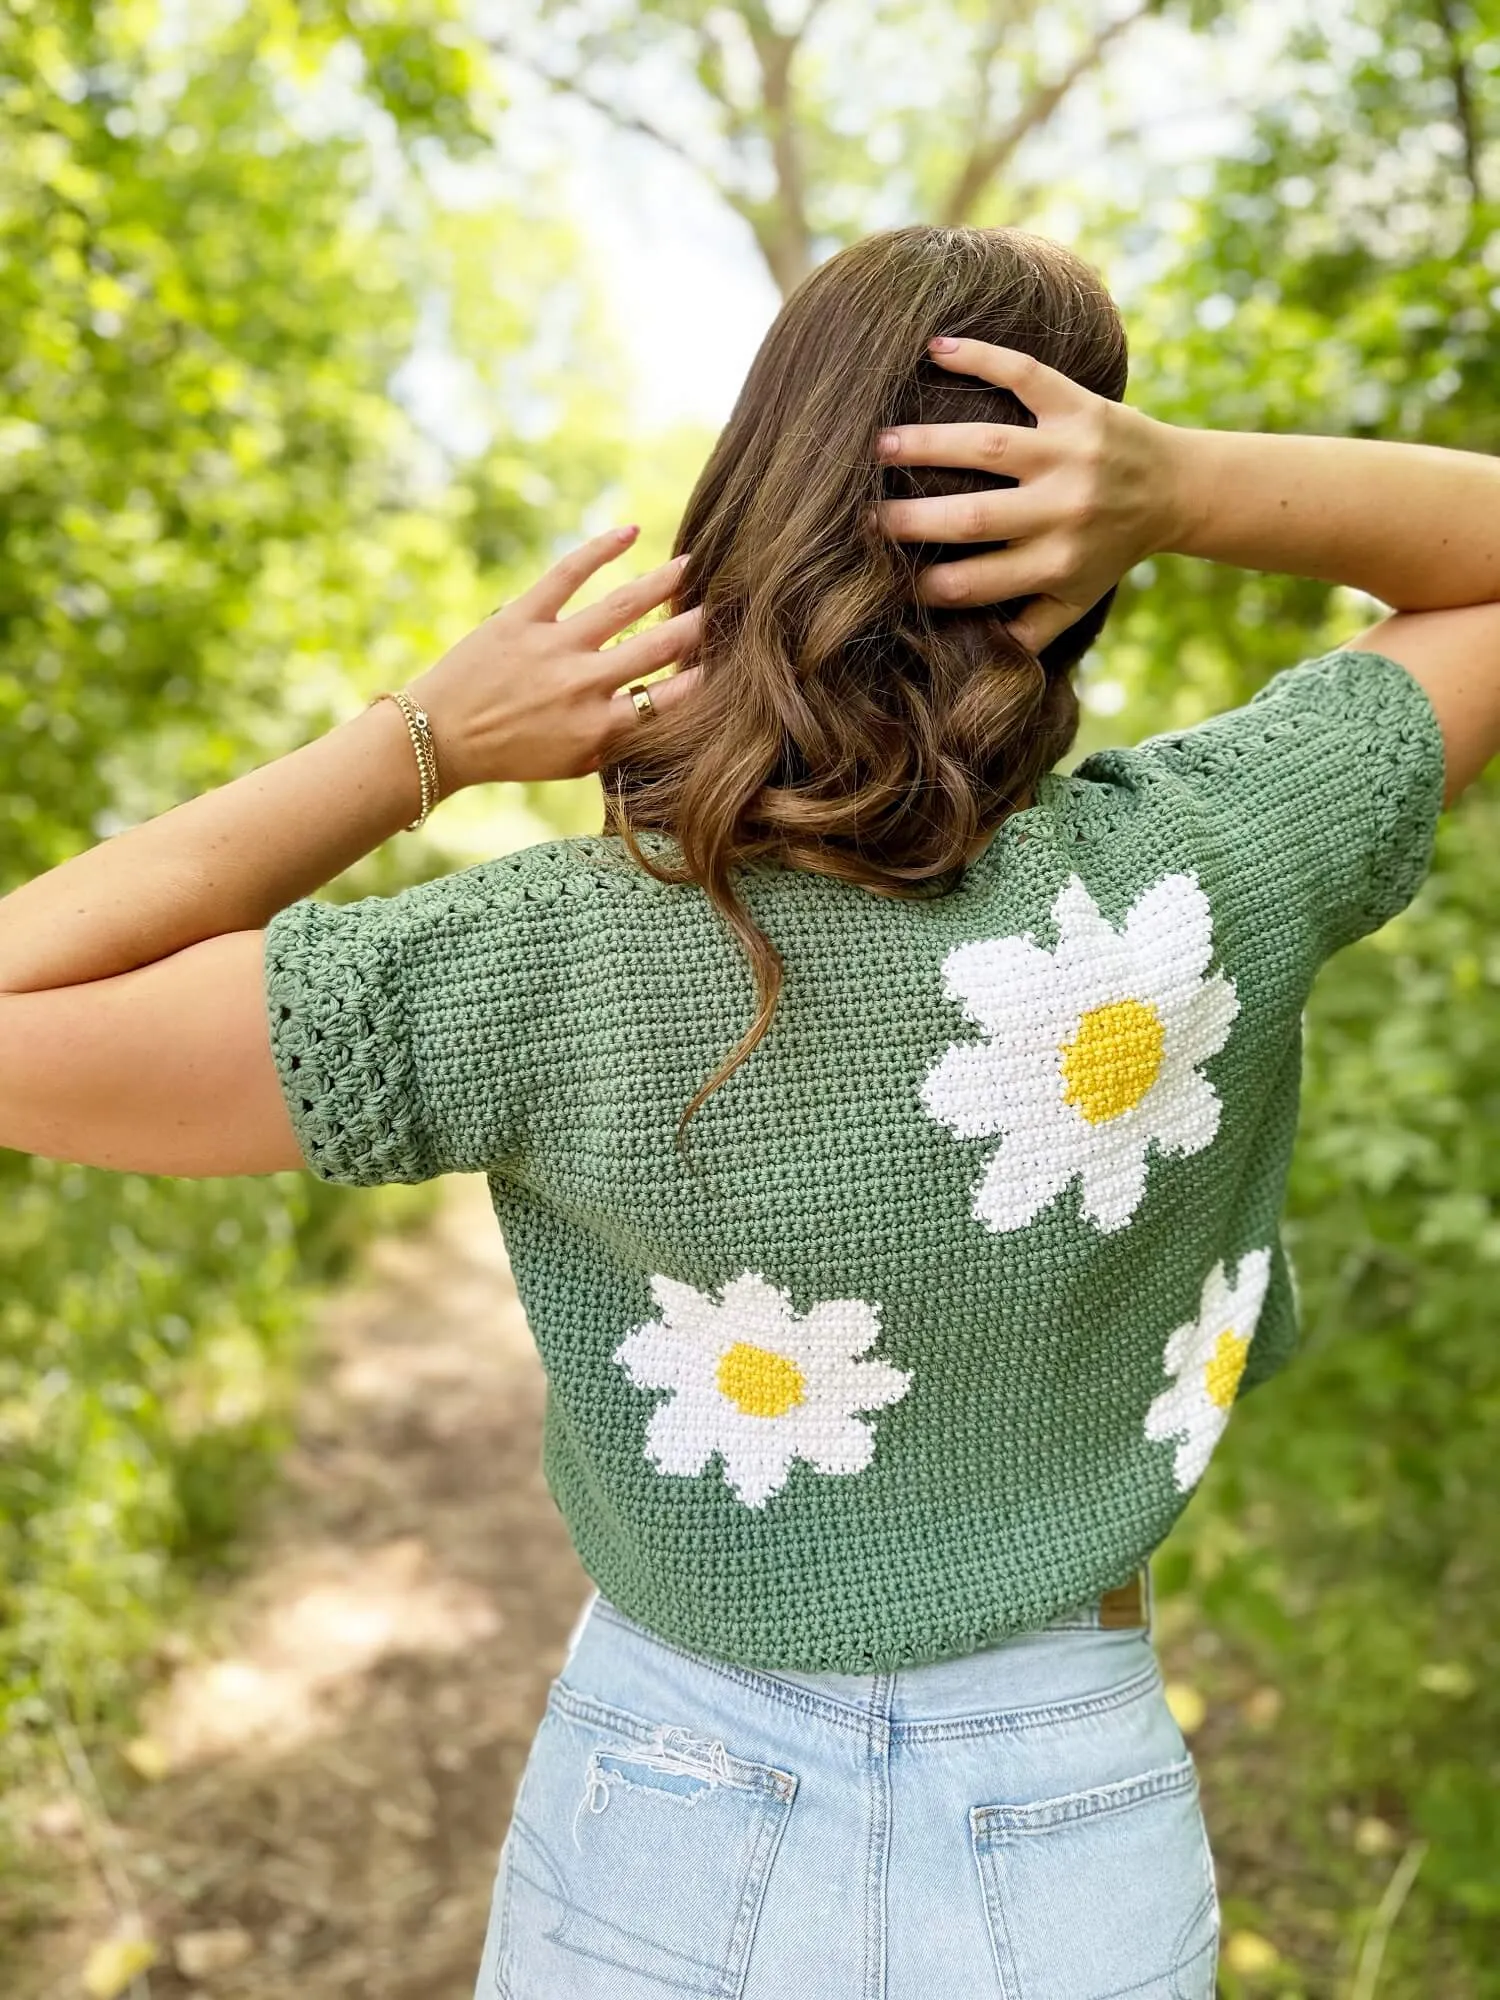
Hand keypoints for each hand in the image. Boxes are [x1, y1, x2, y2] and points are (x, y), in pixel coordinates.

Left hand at [404, 525, 701, 790]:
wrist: (440, 738)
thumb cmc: (511, 755)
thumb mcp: (572, 762)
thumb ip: (619, 738)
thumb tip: (664, 711)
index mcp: (598, 729)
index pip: (668, 699)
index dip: (704, 677)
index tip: (731, 659)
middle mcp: (582, 686)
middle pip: (657, 648)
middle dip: (695, 625)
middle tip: (725, 605)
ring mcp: (553, 648)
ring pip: (624, 606)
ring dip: (663, 582)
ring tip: (692, 565)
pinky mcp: (522, 617)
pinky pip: (569, 574)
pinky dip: (601, 549)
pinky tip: (630, 531)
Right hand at [875, 338, 1177, 651]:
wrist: (1178, 489)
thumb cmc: (1109, 551)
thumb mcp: (1076, 601)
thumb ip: (1029, 631)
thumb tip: (972, 659)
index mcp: (1058, 563)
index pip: (978, 583)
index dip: (928, 586)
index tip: (886, 580)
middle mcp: (1065, 510)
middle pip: (975, 518)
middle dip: (912, 520)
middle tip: (860, 517)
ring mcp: (1073, 453)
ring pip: (990, 445)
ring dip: (928, 442)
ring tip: (878, 446)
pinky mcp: (1082, 406)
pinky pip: (1027, 376)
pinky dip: (982, 357)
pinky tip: (935, 350)